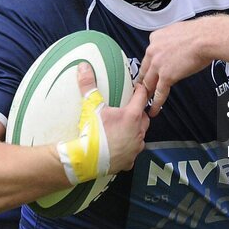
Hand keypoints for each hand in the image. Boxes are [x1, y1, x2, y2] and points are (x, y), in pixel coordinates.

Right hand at [60, 63, 148, 181]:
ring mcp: (135, 148)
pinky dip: (128, 148)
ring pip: (140, 135)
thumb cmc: (91, 133)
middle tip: (130, 108)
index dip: (140, 90)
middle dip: (139, 112)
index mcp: (132, 116)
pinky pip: (132, 152)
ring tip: (124, 127)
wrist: (85, 160)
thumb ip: (88, 85)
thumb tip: (84, 66)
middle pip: (144, 118)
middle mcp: (138, 132)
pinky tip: (119, 146)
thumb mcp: (90, 106)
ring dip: (135, 130)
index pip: (142, 97)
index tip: (137, 87)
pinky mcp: (129, 161)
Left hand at [138, 21, 213, 116]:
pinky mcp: (166, 76)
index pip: (148, 55)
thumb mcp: (177, 31)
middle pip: (144, 70)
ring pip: (148, 83)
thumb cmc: (199, 33)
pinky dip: (156, 103)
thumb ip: (171, 40)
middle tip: (140, 89)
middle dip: (142, 81)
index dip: (149, 65)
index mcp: (155, 39)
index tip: (150, 70)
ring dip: (146, 94)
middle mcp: (152, 51)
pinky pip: (159, 92)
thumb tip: (175, 45)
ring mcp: (158, 65)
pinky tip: (154, 109)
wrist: (205, 38)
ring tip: (145, 102)